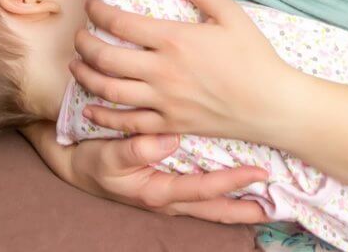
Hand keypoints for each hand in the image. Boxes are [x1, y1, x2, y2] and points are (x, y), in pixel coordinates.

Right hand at [17, 120, 270, 223]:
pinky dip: (219, 190)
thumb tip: (169, 140)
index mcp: (158, 192)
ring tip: (265, 197)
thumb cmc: (91, 159)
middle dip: (244, 208)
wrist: (72, 161)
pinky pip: (199, 191)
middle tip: (276, 205)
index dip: (233, 184)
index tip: (259, 174)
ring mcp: (168, 193)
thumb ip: (135, 148)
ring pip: (209, 202)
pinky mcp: (166, 183)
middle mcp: (168, 197)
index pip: (204, 190)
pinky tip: (235, 180)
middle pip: (214, 207)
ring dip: (236, 201)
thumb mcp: (108, 156)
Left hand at [71, 0, 296, 142]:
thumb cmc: (254, 56)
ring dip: (85, 77)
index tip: (91, 6)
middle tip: (78, 36)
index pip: (121, 23)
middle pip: (105, 57)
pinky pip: (127, 124)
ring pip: (109, 90)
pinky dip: (103, 117)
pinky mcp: (169, 124)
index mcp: (175, 39)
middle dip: (84, 45)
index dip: (98, 12)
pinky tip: (90, 109)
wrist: (271, 105)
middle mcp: (163, 71)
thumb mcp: (230, 13)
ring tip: (76, 65)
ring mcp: (164, 101)